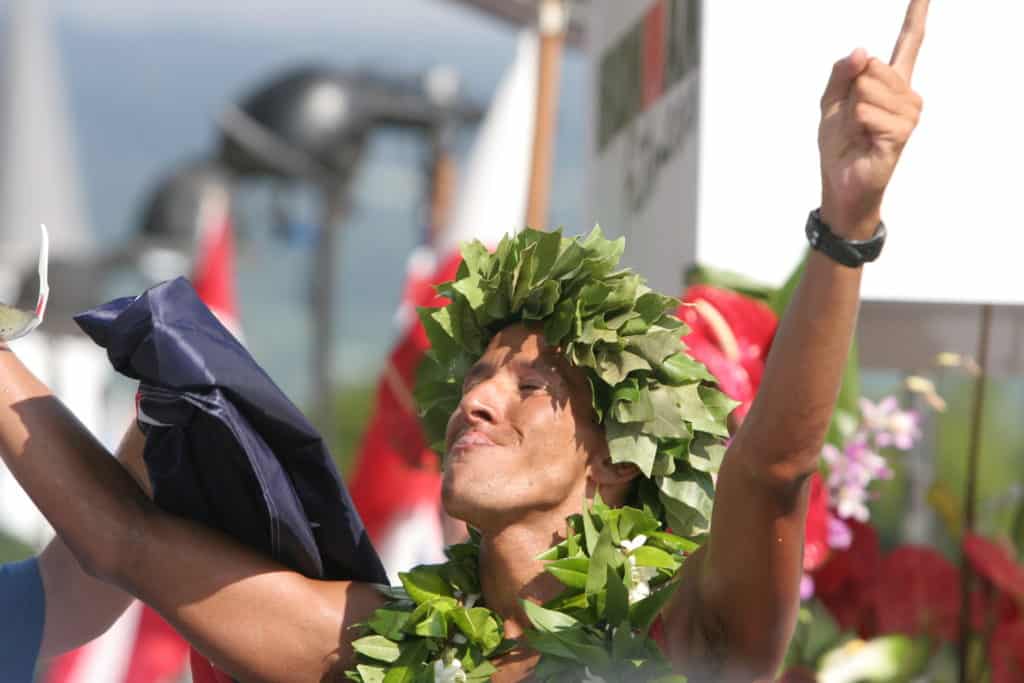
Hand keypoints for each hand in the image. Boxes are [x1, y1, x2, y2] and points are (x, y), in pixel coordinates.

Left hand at [818, 0, 928, 236]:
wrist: (840, 182)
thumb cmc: (839, 144)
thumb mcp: (830, 103)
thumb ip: (841, 74)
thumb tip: (861, 51)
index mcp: (890, 83)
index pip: (909, 42)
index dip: (917, 16)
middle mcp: (907, 94)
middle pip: (872, 66)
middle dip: (850, 91)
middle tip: (852, 118)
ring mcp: (908, 113)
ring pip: (867, 88)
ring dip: (852, 110)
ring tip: (859, 130)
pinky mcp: (902, 131)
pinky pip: (866, 111)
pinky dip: (855, 124)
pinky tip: (864, 139)